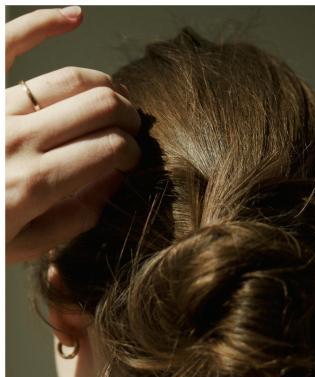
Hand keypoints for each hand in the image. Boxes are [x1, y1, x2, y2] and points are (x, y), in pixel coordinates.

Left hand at [6, 7, 141, 264]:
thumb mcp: (25, 245)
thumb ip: (74, 218)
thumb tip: (111, 183)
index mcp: (35, 185)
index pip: (109, 149)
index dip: (131, 151)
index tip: (131, 160)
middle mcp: (19, 141)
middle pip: (99, 107)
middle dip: (127, 116)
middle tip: (131, 129)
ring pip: (70, 80)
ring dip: (104, 85)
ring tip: (112, 99)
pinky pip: (10, 43)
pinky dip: (44, 23)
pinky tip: (74, 16)